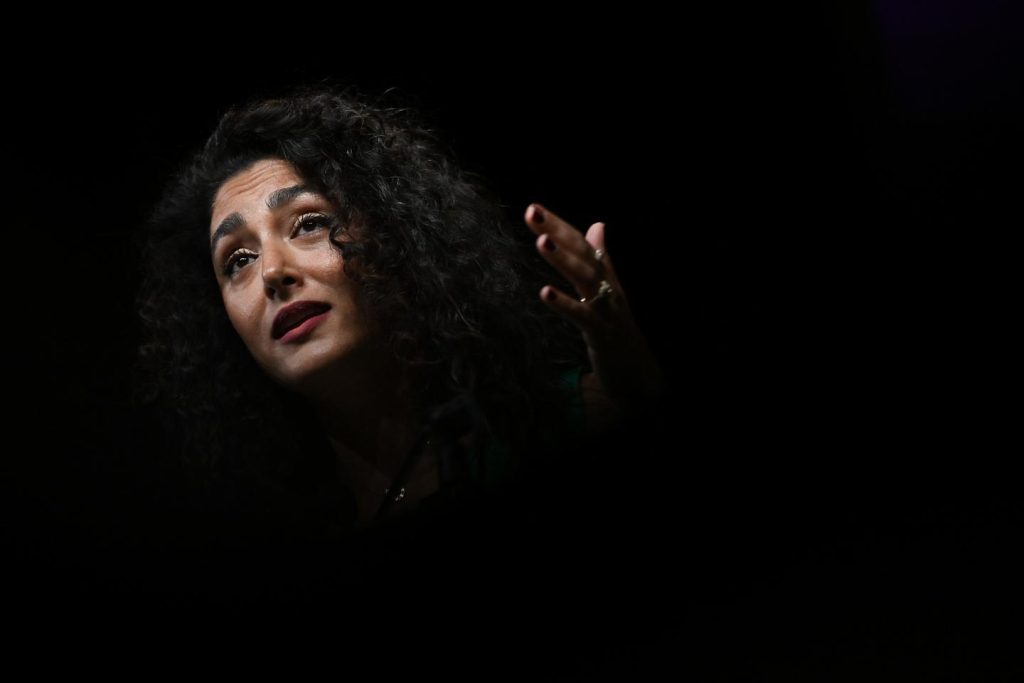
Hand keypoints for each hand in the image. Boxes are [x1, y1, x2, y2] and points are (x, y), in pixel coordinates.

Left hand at [525, 203, 664, 420]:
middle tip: (532, 213)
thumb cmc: (616, 330)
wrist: (638, 373)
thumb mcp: (608, 293)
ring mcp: (608, 310)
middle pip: (583, 255)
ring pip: (586, 279)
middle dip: (557, 233)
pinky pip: (583, 317)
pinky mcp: (603, 334)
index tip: (533, 208)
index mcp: (606, 277)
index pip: (581, 244)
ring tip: (541, 242)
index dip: (558, 225)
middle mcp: (609, 288)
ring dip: (563, 260)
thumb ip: (600, 259)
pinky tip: (544, 293)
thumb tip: (597, 225)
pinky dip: (565, 304)